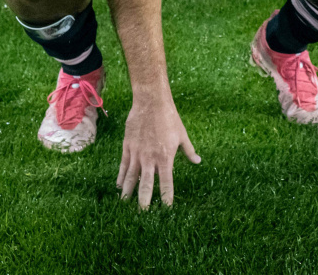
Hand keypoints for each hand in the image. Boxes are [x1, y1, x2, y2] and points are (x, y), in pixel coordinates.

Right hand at [117, 94, 199, 208]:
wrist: (151, 103)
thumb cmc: (170, 118)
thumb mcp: (182, 135)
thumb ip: (188, 151)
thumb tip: (197, 161)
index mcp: (166, 157)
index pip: (166, 183)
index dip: (166, 197)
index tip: (166, 210)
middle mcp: (150, 159)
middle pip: (146, 185)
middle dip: (144, 201)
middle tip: (142, 214)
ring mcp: (137, 154)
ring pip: (131, 178)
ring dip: (128, 192)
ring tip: (125, 205)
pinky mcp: (127, 147)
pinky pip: (123, 166)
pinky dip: (121, 177)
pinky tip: (119, 186)